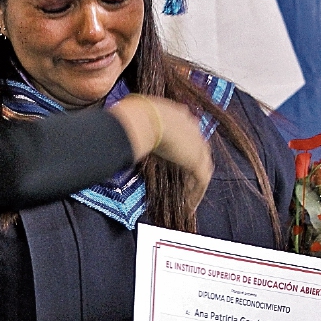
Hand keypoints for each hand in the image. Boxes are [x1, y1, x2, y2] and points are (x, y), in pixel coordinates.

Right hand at [108, 94, 212, 211]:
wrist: (140, 121)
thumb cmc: (132, 116)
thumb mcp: (134, 116)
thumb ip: (134, 125)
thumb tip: (118, 130)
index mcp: (177, 114)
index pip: (186, 132)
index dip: (182, 145)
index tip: (176, 156)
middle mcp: (191, 127)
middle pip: (198, 149)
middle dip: (193, 165)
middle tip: (186, 181)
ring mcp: (196, 144)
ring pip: (202, 168)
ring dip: (195, 183)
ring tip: (188, 199)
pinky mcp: (196, 160)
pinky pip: (200, 181)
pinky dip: (195, 194)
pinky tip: (188, 206)